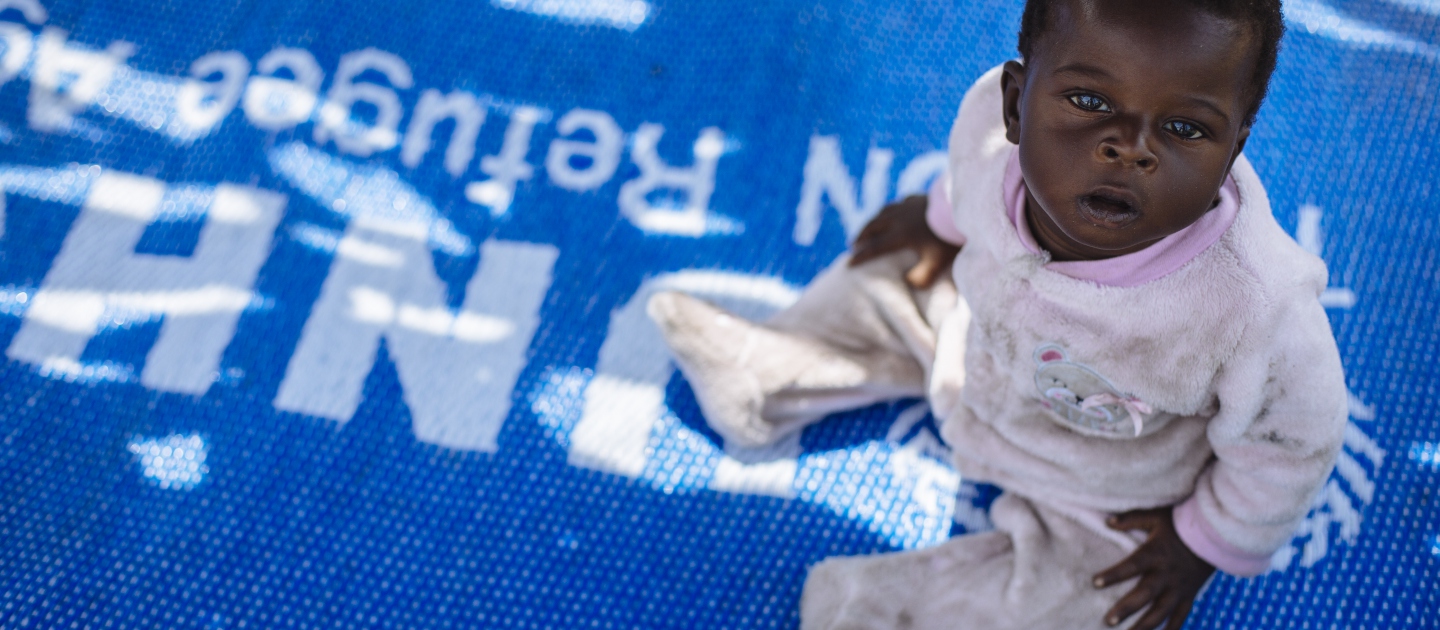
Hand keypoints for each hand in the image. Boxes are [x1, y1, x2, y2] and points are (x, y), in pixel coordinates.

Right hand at [848, 194, 960, 288]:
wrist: (963, 209)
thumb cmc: (950, 238)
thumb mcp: (937, 262)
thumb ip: (922, 277)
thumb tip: (908, 282)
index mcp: (900, 235)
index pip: (874, 248)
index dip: (860, 257)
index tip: (849, 264)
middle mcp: (898, 218)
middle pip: (872, 227)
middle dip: (861, 236)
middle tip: (853, 244)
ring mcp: (907, 206)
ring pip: (883, 212)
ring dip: (873, 221)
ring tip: (869, 227)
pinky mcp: (918, 198)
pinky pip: (899, 203)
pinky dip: (892, 209)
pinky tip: (894, 211)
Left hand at [1093, 508, 1215, 629]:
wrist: (1215, 536)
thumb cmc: (1181, 524)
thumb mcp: (1156, 517)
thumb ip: (1131, 519)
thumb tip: (1107, 522)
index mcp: (1156, 553)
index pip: (1132, 565)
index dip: (1114, 574)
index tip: (1096, 583)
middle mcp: (1167, 574)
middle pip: (1145, 594)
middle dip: (1126, 608)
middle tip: (1109, 621)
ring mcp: (1179, 588)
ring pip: (1161, 611)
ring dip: (1145, 626)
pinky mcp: (1189, 596)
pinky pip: (1180, 616)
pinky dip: (1171, 629)